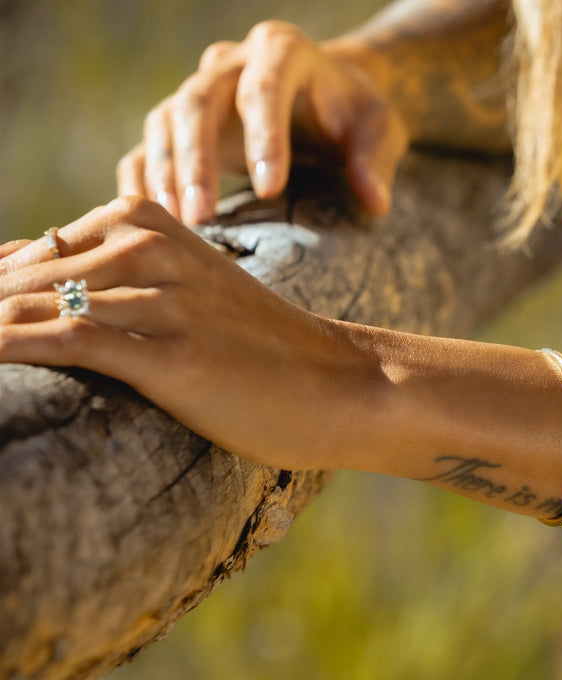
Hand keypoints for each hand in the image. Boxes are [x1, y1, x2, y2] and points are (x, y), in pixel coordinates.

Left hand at [0, 197, 378, 468]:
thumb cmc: (267, 349)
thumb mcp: (198, 296)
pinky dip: (15, 347)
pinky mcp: (177, 356)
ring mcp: (168, 303)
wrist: (342, 382)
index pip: (45, 247)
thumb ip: (134, 284)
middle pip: (32, 270)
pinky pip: (74, 340)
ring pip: (42, 300)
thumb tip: (55, 293)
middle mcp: (159, 254)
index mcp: (161, 229)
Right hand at [117, 21, 408, 224]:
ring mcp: (202, 90)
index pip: (266, 87)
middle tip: (201, 216)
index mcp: (283, 52)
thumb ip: (376, 160)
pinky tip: (148, 215)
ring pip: (166, 120)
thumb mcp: (379, 130)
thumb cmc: (354, 114)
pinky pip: (150, 143)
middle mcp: (232, 63)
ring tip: (177, 223)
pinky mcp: (184, 121)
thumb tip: (374, 202)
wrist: (325, 94)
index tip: (269, 191)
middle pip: (199, 101)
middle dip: (196, 160)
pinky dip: (143, 176)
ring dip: (165, 173)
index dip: (264, 137)